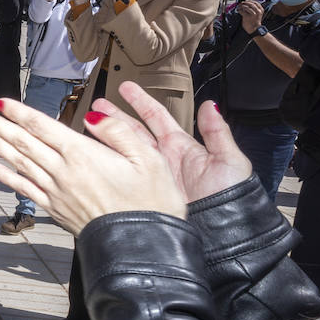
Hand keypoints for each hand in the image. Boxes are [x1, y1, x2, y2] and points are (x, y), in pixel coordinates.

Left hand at [0, 95, 186, 234]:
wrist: (143, 247)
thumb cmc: (152, 202)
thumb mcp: (149, 158)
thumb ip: (118, 131)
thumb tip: (93, 113)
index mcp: (84, 154)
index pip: (44, 127)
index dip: (20, 113)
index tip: (2, 103)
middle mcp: (64, 172)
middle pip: (25, 144)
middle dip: (1, 127)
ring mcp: (57, 193)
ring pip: (21, 165)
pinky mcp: (56, 211)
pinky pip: (26, 190)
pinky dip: (8, 178)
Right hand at [87, 81, 251, 202]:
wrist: (221, 231)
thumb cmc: (230, 198)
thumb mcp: (229, 160)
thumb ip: (217, 132)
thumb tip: (210, 105)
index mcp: (182, 147)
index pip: (156, 116)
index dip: (141, 101)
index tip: (126, 88)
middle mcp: (163, 159)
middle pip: (134, 130)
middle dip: (115, 115)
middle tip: (97, 104)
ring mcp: (151, 176)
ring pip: (123, 148)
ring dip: (106, 134)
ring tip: (89, 122)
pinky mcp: (144, 192)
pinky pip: (122, 172)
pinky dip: (107, 161)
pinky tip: (93, 152)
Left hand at [238, 0, 263, 33]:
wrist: (254, 29)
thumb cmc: (255, 21)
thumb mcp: (258, 14)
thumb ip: (255, 8)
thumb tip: (248, 3)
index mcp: (261, 10)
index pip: (255, 2)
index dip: (249, 1)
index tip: (246, 1)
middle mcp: (258, 11)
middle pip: (250, 4)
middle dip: (245, 3)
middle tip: (241, 3)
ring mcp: (253, 14)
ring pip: (246, 7)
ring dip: (241, 6)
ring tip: (239, 7)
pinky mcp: (247, 17)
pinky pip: (242, 11)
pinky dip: (239, 10)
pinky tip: (238, 10)